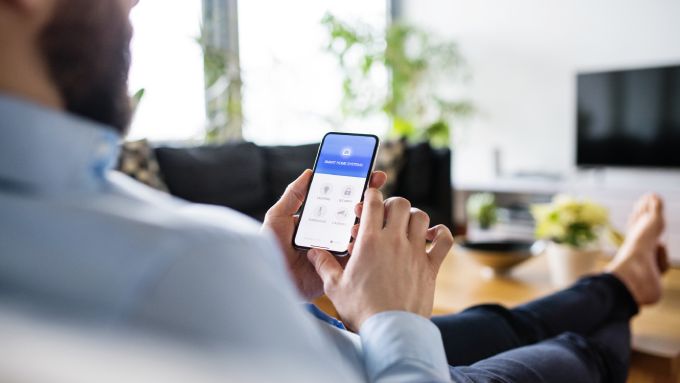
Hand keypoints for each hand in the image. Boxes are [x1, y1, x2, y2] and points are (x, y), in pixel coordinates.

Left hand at [262, 169, 386, 300]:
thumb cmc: (270, 249)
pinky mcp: (342, 266)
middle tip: (375, 187)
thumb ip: (293, 195)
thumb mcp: (278, 217)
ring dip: (368, 218)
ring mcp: (338, 249)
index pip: (341, 200)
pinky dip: (362, 242)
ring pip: (361, 231)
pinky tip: (358, 233)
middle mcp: (332, 232)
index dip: (357, 186)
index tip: (370, 174)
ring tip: (361, 209)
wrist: (273, 279)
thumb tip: (309, 173)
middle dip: (370, 199)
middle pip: (356, 213)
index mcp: (319, 219)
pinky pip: (358, 253)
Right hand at [307, 190, 453, 330]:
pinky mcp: (430, 267)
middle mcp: (394, 241)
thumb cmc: (361, 310)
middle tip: (385, 216)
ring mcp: (415, 252)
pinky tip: (431, 237)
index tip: (369, 199)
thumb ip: (324, 265)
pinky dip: (441, 234)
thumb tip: (313, 252)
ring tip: (405, 226)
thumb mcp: (335, 287)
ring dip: (413, 217)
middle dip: (392, 205)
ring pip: (422, 217)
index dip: (371, 195)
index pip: (374, 202)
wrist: (390, 330)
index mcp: (369, 242)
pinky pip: (444, 240)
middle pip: (400, 204)